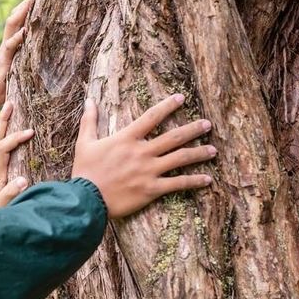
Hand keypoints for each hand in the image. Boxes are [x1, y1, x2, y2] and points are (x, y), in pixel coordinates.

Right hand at [0, 0, 32, 116]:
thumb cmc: (8, 80)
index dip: (30, 5)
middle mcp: (9, 42)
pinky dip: (17, 38)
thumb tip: (54, 50)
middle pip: (16, 16)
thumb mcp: (22, 65)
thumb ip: (32, 55)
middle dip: (27, 2)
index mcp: (14, 41)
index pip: (22, 18)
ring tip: (32, 0)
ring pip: (12, 26)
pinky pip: (10, 47)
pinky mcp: (4, 62)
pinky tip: (25, 31)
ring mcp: (5, 50)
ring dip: (21, 13)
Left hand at [0, 102, 33, 214]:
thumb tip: (23, 180)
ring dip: (3, 121)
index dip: (15, 138)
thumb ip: (9, 193)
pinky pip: (0, 142)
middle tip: (10, 102)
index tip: (30, 132)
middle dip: (3, 119)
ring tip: (11, 105)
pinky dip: (5, 130)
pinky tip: (12, 124)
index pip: (2, 147)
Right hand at [71, 94, 214, 217]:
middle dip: (193, 129)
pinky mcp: (152, 189)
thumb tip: (89, 100)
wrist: (86, 199)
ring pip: (180, 158)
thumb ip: (89, 120)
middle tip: (208, 124)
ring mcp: (148, 171)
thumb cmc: (84, 170)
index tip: (181, 98)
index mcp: (126, 139)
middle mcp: (142, 152)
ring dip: (199, 153)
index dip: (167, 106)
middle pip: (173, 137)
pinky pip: (177, 184)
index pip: (151, 117)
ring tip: (213, 150)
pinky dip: (194, 181)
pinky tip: (207, 179)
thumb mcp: (84, 142)